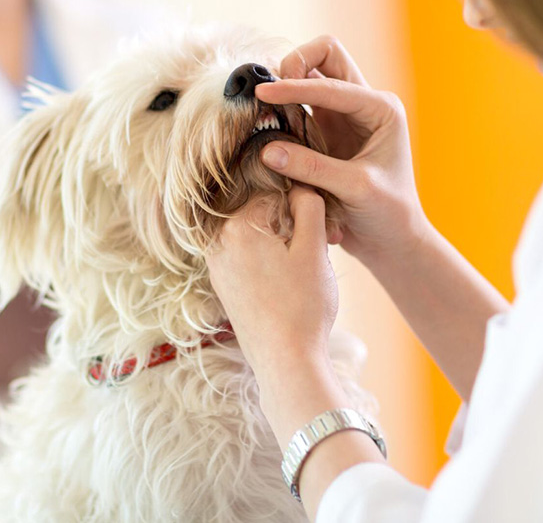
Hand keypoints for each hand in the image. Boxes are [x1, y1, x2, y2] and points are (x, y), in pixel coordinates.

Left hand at [205, 186, 337, 374]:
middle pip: (263, 213)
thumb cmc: (304, 305)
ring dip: (280, 243)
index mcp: (239, 225)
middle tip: (316, 252)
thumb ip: (308, 206)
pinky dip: (268, 261)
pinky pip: (247, 256)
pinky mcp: (222, 285)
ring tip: (301, 270)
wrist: (286, 362)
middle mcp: (219, 242)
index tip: (320, 232)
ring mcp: (217, 265)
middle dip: (290, 226)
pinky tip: (285, 283)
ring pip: (256, 235)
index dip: (304, 209)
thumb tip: (300, 187)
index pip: (278, 194)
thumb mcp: (315, 248)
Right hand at [255, 35, 429, 269]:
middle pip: (325, 55)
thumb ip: (312, 167)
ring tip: (263, 107)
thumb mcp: (355, 189)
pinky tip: (267, 123)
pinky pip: (300, 105)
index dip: (295, 86)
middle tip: (270, 92)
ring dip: (287, 84)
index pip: (332, 83)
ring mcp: (343, 116)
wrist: (393, 239)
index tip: (263, 94)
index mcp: (381, 109)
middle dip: (296, 63)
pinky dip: (283, 107)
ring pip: (310, 75)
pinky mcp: (326, 131)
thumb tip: (266, 149)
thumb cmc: (387, 213)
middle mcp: (364, 104)